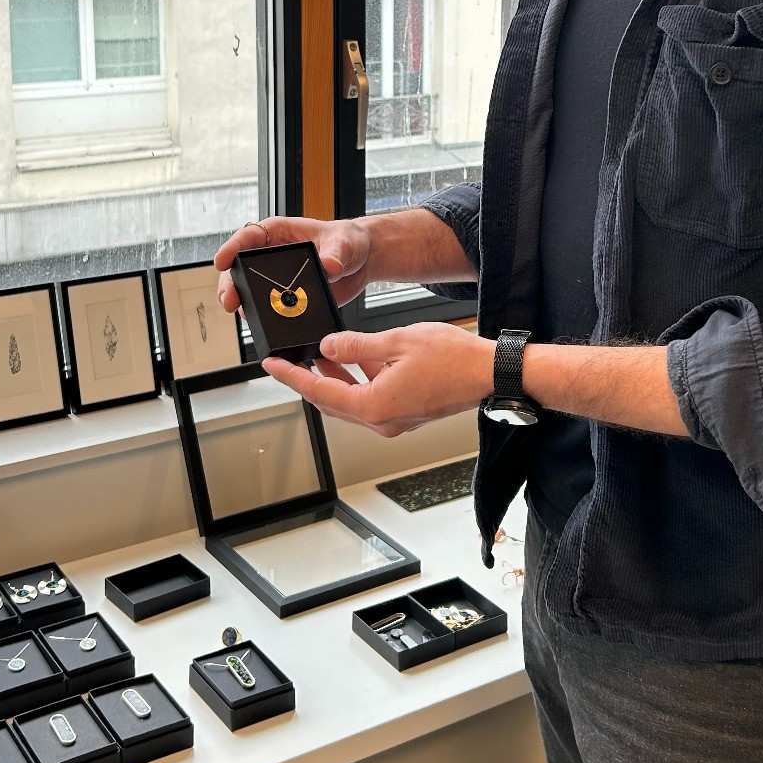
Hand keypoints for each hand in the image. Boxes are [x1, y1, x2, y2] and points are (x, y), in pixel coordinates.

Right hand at [212, 215, 373, 312]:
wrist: (360, 262)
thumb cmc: (349, 241)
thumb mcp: (344, 243)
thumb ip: (336, 253)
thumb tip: (329, 265)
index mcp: (279, 232)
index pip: (247, 236)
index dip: (230, 248)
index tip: (220, 262)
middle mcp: (271, 255)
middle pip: (239, 268)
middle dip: (230, 284)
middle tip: (229, 300)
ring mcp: (275, 278)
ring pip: (247, 290)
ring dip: (241, 302)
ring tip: (242, 314)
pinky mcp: (284, 297)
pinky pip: (266, 308)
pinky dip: (260, 316)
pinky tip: (260, 325)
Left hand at [265, 324, 494, 437]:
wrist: (491, 373)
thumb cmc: (454, 359)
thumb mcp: (396, 341)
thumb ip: (356, 346)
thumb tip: (328, 347)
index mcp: (374, 406)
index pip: (319, 392)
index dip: (292, 376)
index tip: (272, 365)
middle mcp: (381, 420)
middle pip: (331, 402)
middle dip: (309, 379)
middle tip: (289, 360)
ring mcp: (395, 420)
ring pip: (351, 401)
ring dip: (334, 379)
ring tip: (320, 354)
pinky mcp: (407, 414)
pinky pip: (371, 400)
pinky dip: (358, 381)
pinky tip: (358, 359)